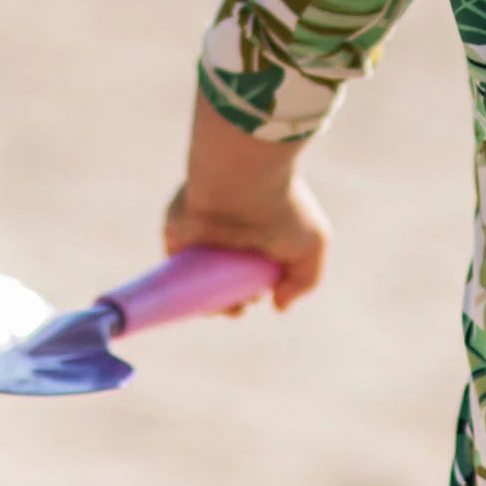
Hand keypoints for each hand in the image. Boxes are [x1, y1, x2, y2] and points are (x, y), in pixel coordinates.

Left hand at [163, 176, 329, 310]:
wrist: (241, 179)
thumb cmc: (282, 207)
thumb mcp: (312, 244)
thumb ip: (305, 279)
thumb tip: (279, 305)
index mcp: (260, 230)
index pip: (253, 269)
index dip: (256, 291)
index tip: (261, 297)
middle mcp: (230, 231)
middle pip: (226, 277)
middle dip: (235, 297)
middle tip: (245, 297)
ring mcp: (200, 233)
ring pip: (200, 277)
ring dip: (209, 300)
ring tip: (224, 304)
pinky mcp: (175, 233)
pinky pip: (173, 268)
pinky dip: (182, 288)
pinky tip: (197, 302)